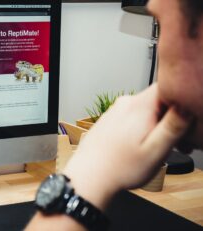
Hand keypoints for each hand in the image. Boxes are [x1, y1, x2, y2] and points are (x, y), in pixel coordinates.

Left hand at [63, 84, 191, 209]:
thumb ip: (174, 126)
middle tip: (181, 143)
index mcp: (139, 106)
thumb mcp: (156, 150)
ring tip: (159, 149)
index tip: (187, 122)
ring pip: (146, 110)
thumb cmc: (119, 169)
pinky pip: (132, 118)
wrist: (88, 178)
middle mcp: (125, 103)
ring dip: (158, 125)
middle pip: (158, 100)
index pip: (168, 86)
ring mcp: (115, 111)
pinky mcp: (109, 120)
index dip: (183, 101)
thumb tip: (187, 104)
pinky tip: (142, 147)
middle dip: (172, 118)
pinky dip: (142, 129)